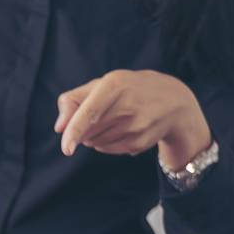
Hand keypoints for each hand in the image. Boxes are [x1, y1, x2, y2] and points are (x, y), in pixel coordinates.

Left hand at [55, 69, 211, 169]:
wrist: (174, 102)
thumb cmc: (128, 90)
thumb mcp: (102, 84)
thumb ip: (73, 100)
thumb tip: (59, 128)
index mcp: (115, 84)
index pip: (89, 113)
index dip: (74, 131)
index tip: (66, 148)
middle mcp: (127, 106)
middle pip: (88, 131)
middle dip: (84, 129)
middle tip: (102, 114)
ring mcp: (135, 127)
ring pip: (95, 143)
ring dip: (95, 136)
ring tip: (115, 119)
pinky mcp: (139, 143)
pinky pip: (107, 149)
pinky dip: (106, 142)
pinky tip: (123, 129)